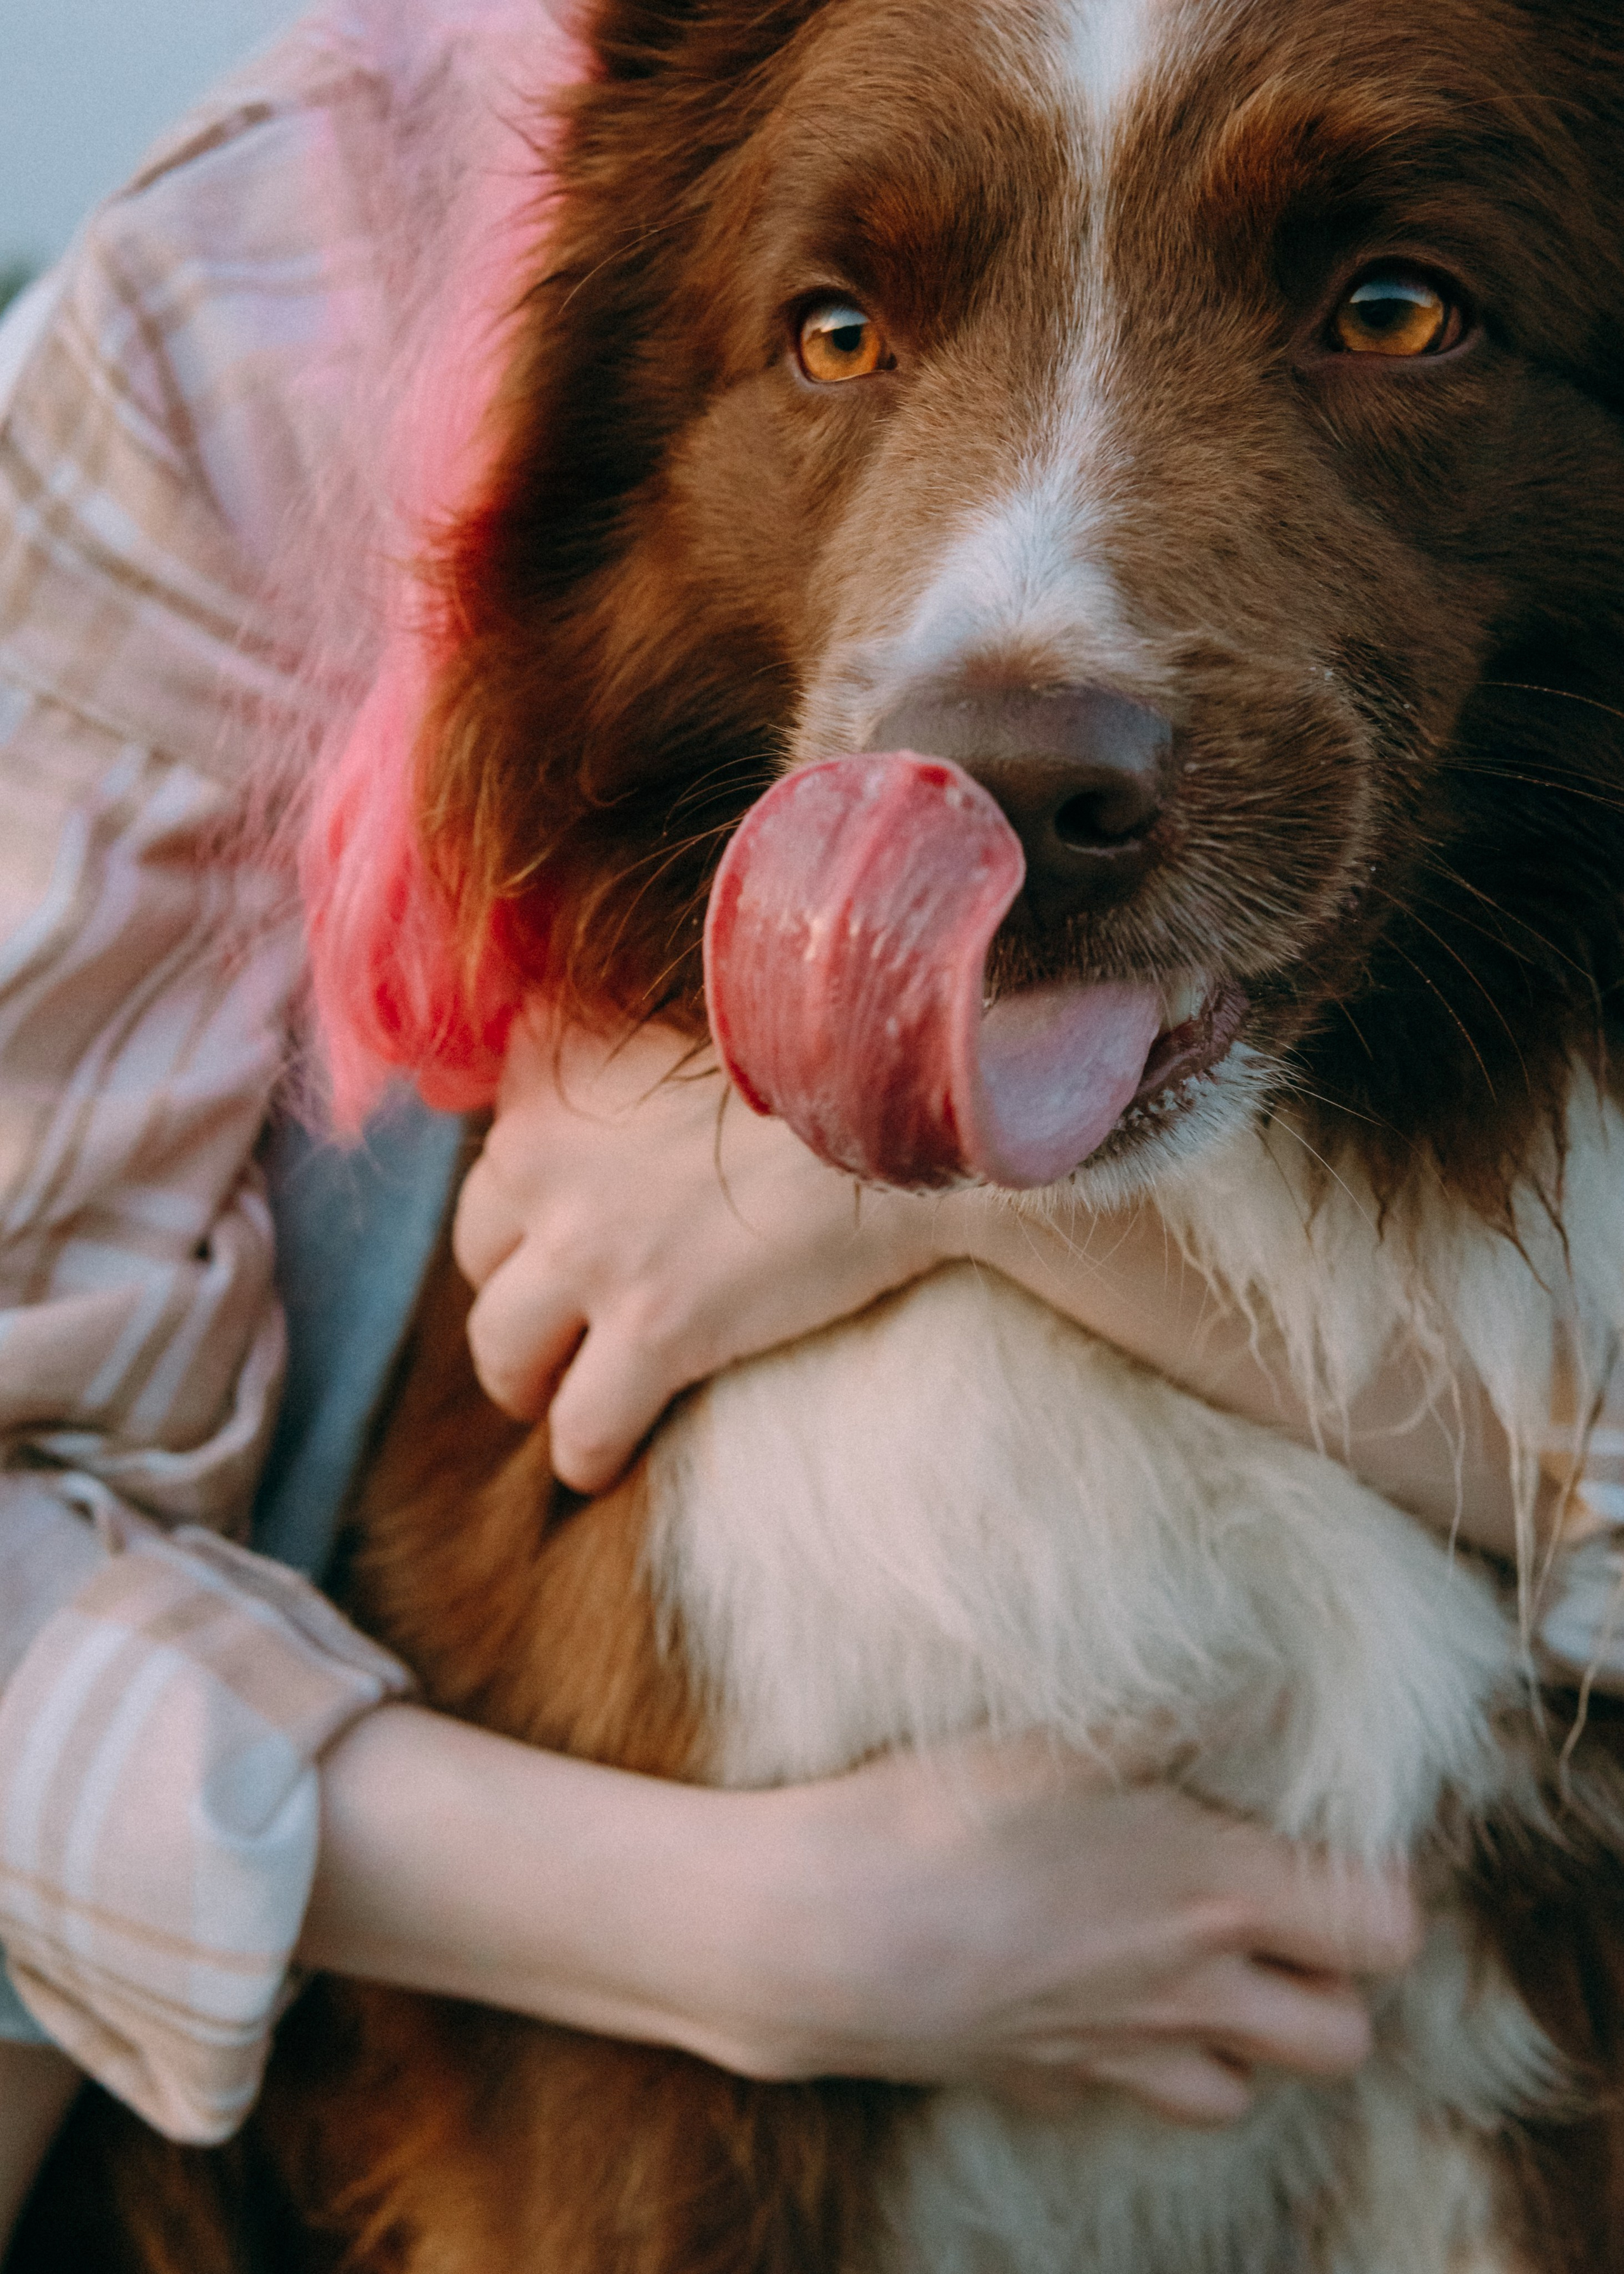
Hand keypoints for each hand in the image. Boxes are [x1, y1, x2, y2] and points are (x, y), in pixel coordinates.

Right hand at [305, 1712, 1419, 2130]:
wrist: (814, 1935)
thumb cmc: (941, 1815)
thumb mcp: (1063, 1729)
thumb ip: (1176, 1695)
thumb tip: (1266, 1659)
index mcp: (1214, 1898)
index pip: (1384, 1931)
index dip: (1374, 1888)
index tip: (1323, 1838)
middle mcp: (1187, 1994)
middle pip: (1341, 2040)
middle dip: (1330, 1982)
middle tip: (1271, 1907)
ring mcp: (1114, 2055)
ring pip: (1241, 2089)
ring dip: (1238, 2035)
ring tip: (1190, 1955)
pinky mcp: (1039, 2084)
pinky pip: (1127, 2101)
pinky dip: (1133, 2060)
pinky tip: (1089, 1989)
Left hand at [453, 1015, 955, 1490]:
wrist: (898, 1110)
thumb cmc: (818, 1063)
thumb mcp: (687, 1024)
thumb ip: (615, 1055)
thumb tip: (579, 1099)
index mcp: (549, 1068)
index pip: (495, 1152)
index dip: (524, 1206)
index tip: (554, 1234)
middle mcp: (541, 1152)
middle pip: (477, 1251)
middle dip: (511, 1292)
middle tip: (554, 1325)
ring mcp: (589, 1245)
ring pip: (501, 1346)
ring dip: (524, 1380)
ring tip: (556, 1400)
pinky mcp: (651, 1326)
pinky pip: (581, 1422)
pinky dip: (584, 1453)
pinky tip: (599, 1464)